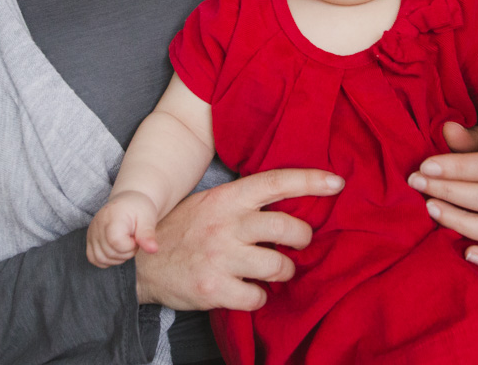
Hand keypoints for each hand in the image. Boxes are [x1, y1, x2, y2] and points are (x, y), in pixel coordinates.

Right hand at [86, 191, 159, 267]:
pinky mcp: (90, 239)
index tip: (136, 236)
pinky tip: (116, 250)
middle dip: (127, 252)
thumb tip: (153, 250)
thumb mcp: (148, 218)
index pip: (116, 243)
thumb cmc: (139, 209)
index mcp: (112, 217)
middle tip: (133, 239)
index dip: (130, 246)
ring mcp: (91, 232)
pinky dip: (106, 260)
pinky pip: (93, 258)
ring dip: (117, 257)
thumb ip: (148, 235)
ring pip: (101, 258)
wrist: (128, 202)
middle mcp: (98, 225)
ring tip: (125, 243)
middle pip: (110, 253)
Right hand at [134, 168, 343, 310]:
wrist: (139, 263)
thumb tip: (286, 205)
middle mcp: (226, 224)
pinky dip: (259, 298)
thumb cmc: (180, 231)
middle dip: (302, 239)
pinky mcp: (214, 288)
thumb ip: (242, 203)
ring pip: (279, 266)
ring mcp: (220, 257)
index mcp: (226, 198)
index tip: (337, 182)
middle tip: (295, 245)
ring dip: (282, 272)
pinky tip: (248, 291)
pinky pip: (258, 297)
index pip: (276, 182)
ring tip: (271, 272)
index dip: (310, 181)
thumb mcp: (209, 204)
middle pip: (288, 228)